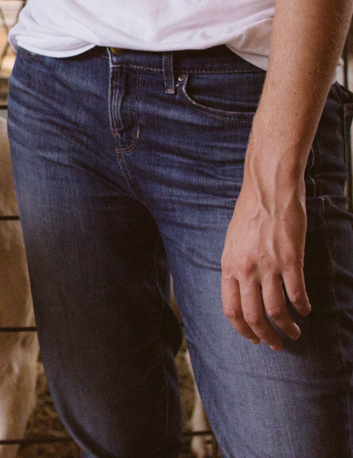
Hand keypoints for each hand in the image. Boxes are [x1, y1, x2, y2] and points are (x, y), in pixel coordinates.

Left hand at [221, 157, 310, 350]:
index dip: (242, 329)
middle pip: (253, 316)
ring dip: (287, 327)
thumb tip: (240, 287)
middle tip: (276, 345)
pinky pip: (296, 292)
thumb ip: (236, 265)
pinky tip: (306, 310)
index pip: (231, 309)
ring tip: (294, 333)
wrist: (268, 188)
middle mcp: (245, 269)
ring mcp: (268, 265)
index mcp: (229, 265)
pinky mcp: (291, 259)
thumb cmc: (250, 211)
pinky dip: (302, 306)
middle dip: (265, 336)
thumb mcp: (232, 241)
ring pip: (276, 310)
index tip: (253, 338)